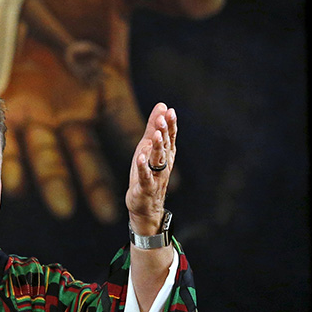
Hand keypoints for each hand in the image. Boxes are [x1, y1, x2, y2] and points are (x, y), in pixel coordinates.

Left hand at [0, 0, 220, 221]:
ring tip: (62, 206)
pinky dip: (11, 157)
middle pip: (87, 150)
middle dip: (97, 180)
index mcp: (108, 81)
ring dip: (54, 180)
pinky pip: (7, 134)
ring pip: (47, 152)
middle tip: (110, 210)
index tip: (174, 180)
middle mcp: (74, 102)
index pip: (130, 124)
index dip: (151, 149)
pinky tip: (12, 179)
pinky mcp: (4, 95)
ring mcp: (38, 102)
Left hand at [126, 102, 175, 235]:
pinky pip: (145, 177)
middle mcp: (163, 164)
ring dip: (158, 148)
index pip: (170, 137)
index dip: (171, 124)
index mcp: (165, 154)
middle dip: (165, 132)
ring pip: (158, 161)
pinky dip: (143, 168)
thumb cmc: (147, 173)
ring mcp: (155, 177)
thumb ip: (154, 127)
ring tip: (157, 135)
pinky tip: (141, 158)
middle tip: (164, 118)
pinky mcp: (145, 188)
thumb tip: (162, 105)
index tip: (170, 111)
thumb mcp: (148, 147)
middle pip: (166, 147)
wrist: (146, 206)